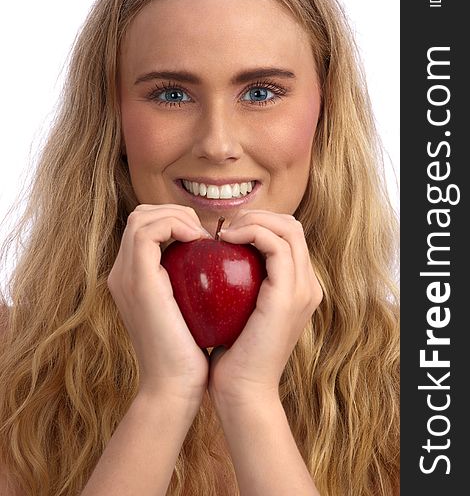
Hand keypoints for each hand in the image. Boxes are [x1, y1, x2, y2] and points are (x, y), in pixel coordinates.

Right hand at [108, 204, 210, 407]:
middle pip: (140, 216)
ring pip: (142, 217)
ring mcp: (125, 276)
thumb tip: (216, 263)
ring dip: (177, 215)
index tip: (207, 239)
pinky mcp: (137, 280)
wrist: (175, 387)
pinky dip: (176, 225)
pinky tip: (201, 240)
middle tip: (206, 233)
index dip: (175, 220)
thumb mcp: (189, 310)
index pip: (146, 228)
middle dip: (175, 211)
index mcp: (133, 278)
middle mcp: (122, 273)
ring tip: (204, 235)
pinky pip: (149, 231)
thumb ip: (190, 284)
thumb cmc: (190, 353)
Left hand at [207, 210, 322, 408]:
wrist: (242, 392)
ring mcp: (304, 288)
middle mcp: (308, 284)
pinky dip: (250, 232)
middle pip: (292, 225)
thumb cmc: (232, 355)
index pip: (287, 236)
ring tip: (223, 233)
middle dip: (257, 215)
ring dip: (253, 219)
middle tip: (224, 229)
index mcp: (299, 288)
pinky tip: (224, 240)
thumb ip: (240, 286)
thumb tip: (215, 260)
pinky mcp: (290, 294)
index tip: (224, 234)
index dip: (258, 224)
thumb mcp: (239, 313)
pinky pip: (275, 244)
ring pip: (288, 227)